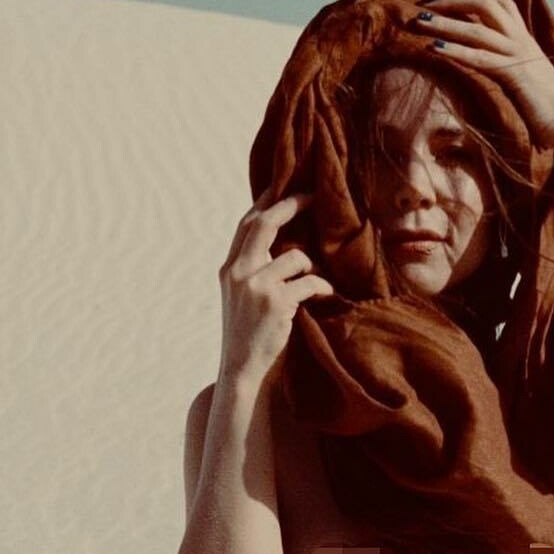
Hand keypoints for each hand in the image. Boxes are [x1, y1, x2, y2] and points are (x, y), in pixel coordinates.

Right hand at [218, 189, 332, 372]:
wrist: (242, 368)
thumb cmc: (249, 333)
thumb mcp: (241, 297)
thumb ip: (253, 270)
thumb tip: (279, 245)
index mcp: (228, 268)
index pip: (246, 224)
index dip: (265, 202)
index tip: (281, 185)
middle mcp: (238, 272)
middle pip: (265, 224)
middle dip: (290, 205)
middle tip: (312, 196)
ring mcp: (256, 286)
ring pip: (295, 256)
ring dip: (310, 266)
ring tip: (314, 281)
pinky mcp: (276, 302)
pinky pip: (310, 282)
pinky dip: (321, 287)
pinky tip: (325, 296)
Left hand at [409, 0, 553, 148]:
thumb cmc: (552, 111)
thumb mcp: (530, 84)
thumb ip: (514, 71)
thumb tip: (499, 74)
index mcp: (526, 41)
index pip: (500, 2)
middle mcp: (522, 41)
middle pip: (486, 3)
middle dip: (452, 0)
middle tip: (424, 2)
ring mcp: (519, 56)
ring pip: (477, 30)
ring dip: (445, 23)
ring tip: (418, 21)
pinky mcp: (514, 76)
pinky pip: (480, 58)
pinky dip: (455, 51)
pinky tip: (434, 49)